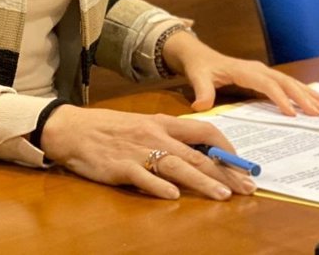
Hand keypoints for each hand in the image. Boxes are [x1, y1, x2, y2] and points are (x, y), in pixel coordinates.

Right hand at [40, 106, 257, 200]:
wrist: (71, 128)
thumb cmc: (108, 129)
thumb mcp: (142, 125)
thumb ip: (168, 137)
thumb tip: (198, 153)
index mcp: (162, 122)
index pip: (203, 130)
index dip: (226, 147)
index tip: (242, 163)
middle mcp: (155, 135)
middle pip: (197, 154)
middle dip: (225, 171)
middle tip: (247, 187)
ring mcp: (138, 151)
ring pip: (177, 166)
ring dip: (202, 182)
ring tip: (222, 195)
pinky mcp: (120, 167)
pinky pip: (143, 177)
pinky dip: (158, 186)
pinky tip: (173, 195)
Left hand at [161, 31, 318, 115]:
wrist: (199, 55)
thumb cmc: (200, 67)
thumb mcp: (197, 78)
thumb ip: (202, 91)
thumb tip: (201, 106)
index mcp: (244, 70)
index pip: (266, 84)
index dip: (279, 98)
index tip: (291, 114)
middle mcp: (257, 69)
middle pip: (284, 82)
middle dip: (301, 97)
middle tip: (318, 113)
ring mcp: (262, 71)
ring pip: (289, 81)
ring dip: (306, 93)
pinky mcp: (263, 75)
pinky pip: (286, 83)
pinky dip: (301, 90)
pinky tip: (315, 98)